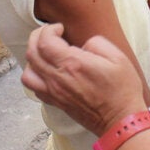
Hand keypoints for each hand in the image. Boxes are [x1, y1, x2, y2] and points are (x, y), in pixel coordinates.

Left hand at [21, 23, 146, 135]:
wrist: (120, 121)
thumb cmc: (121, 90)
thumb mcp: (118, 58)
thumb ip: (97, 43)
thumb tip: (84, 44)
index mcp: (73, 64)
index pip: (44, 41)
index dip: (48, 29)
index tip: (60, 28)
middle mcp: (58, 78)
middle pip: (32, 53)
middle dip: (37, 37)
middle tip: (50, 33)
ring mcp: (55, 92)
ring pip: (27, 72)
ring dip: (33, 57)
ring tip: (45, 52)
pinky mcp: (56, 102)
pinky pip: (34, 88)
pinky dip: (35, 75)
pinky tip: (47, 70)